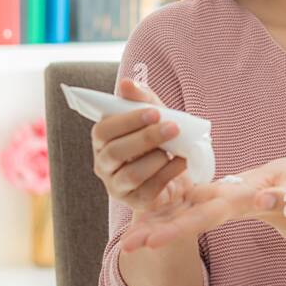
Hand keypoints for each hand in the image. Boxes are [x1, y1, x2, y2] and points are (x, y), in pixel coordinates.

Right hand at [92, 78, 191, 215]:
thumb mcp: (155, 116)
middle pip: (116, 152)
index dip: (127, 121)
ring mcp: (117, 185)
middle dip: (146, 138)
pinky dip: (168, 173)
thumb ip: (141, 99)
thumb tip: (127, 83)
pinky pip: (149, 189)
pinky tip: (182, 162)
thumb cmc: (160, 140)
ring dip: (157, 159)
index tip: (155, 112)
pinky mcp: (135, 202)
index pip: (103, 130)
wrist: (177, 172)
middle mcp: (103, 164)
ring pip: (131, 174)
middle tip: (173, 127)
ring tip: (176, 149)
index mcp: (103, 140)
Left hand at [120, 157, 285, 251]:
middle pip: (182, 222)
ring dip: (151, 228)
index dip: (178, 228)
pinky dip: (159, 210)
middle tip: (126, 248)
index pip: (202, 218)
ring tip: (124, 243)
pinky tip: (138, 217)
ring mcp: (211, 204)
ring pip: (176, 216)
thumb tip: (269, 200)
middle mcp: (217, 209)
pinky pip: (179, 204)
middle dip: (155, 234)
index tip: (152, 242)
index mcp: (234, 205)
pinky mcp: (207, 197)